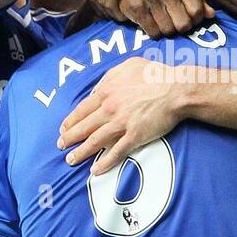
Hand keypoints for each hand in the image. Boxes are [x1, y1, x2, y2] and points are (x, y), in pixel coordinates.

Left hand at [59, 57, 187, 173]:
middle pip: (84, 126)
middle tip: (60, 146)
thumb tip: (98, 88)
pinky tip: (95, 170)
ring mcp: (121, 123)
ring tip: (71, 160)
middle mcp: (109, 108)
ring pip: (95, 141)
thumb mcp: (128, 65)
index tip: (63, 128)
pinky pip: (116, 152)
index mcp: (106, 91)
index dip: (70, 121)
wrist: (176, 89)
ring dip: (80, 152)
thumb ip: (110, 77)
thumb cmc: (155, 74)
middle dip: (69, 138)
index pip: (82, 109)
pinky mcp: (135, 136)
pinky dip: (104, 162)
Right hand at [115, 0, 214, 38]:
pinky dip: (152, 32)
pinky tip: (148, 22)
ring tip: (159, 20)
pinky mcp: (134, 5)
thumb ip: (198, 2)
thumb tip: (211, 14)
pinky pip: (153, 33)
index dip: (194, 20)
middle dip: (178, 27)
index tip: (188, 18)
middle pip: (184, 25)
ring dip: (164, 30)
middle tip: (171, 21)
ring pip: (168, 31)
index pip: (197, 12)